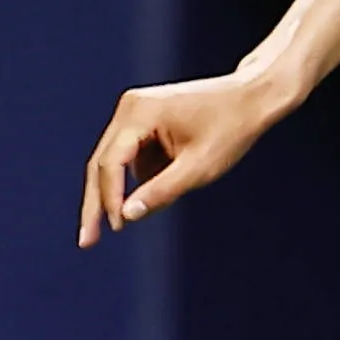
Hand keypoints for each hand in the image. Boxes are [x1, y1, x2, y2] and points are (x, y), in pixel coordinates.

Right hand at [74, 68, 290, 246]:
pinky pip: (133, 156)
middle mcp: (129, 108)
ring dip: (131, 187)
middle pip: (101, 163)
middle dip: (98, 203)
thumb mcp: (199, 168)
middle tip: (87, 241)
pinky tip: (181, 168)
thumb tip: (126, 216)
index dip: (109, 199)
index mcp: (139, 113)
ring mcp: (133, 111)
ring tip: (178, 182)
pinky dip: (148, 174)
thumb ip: (161, 192)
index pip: (110, 162)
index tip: (116, 229)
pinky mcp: (142, 120)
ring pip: (116, 162)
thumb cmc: (230, 130)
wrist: (251, 98)